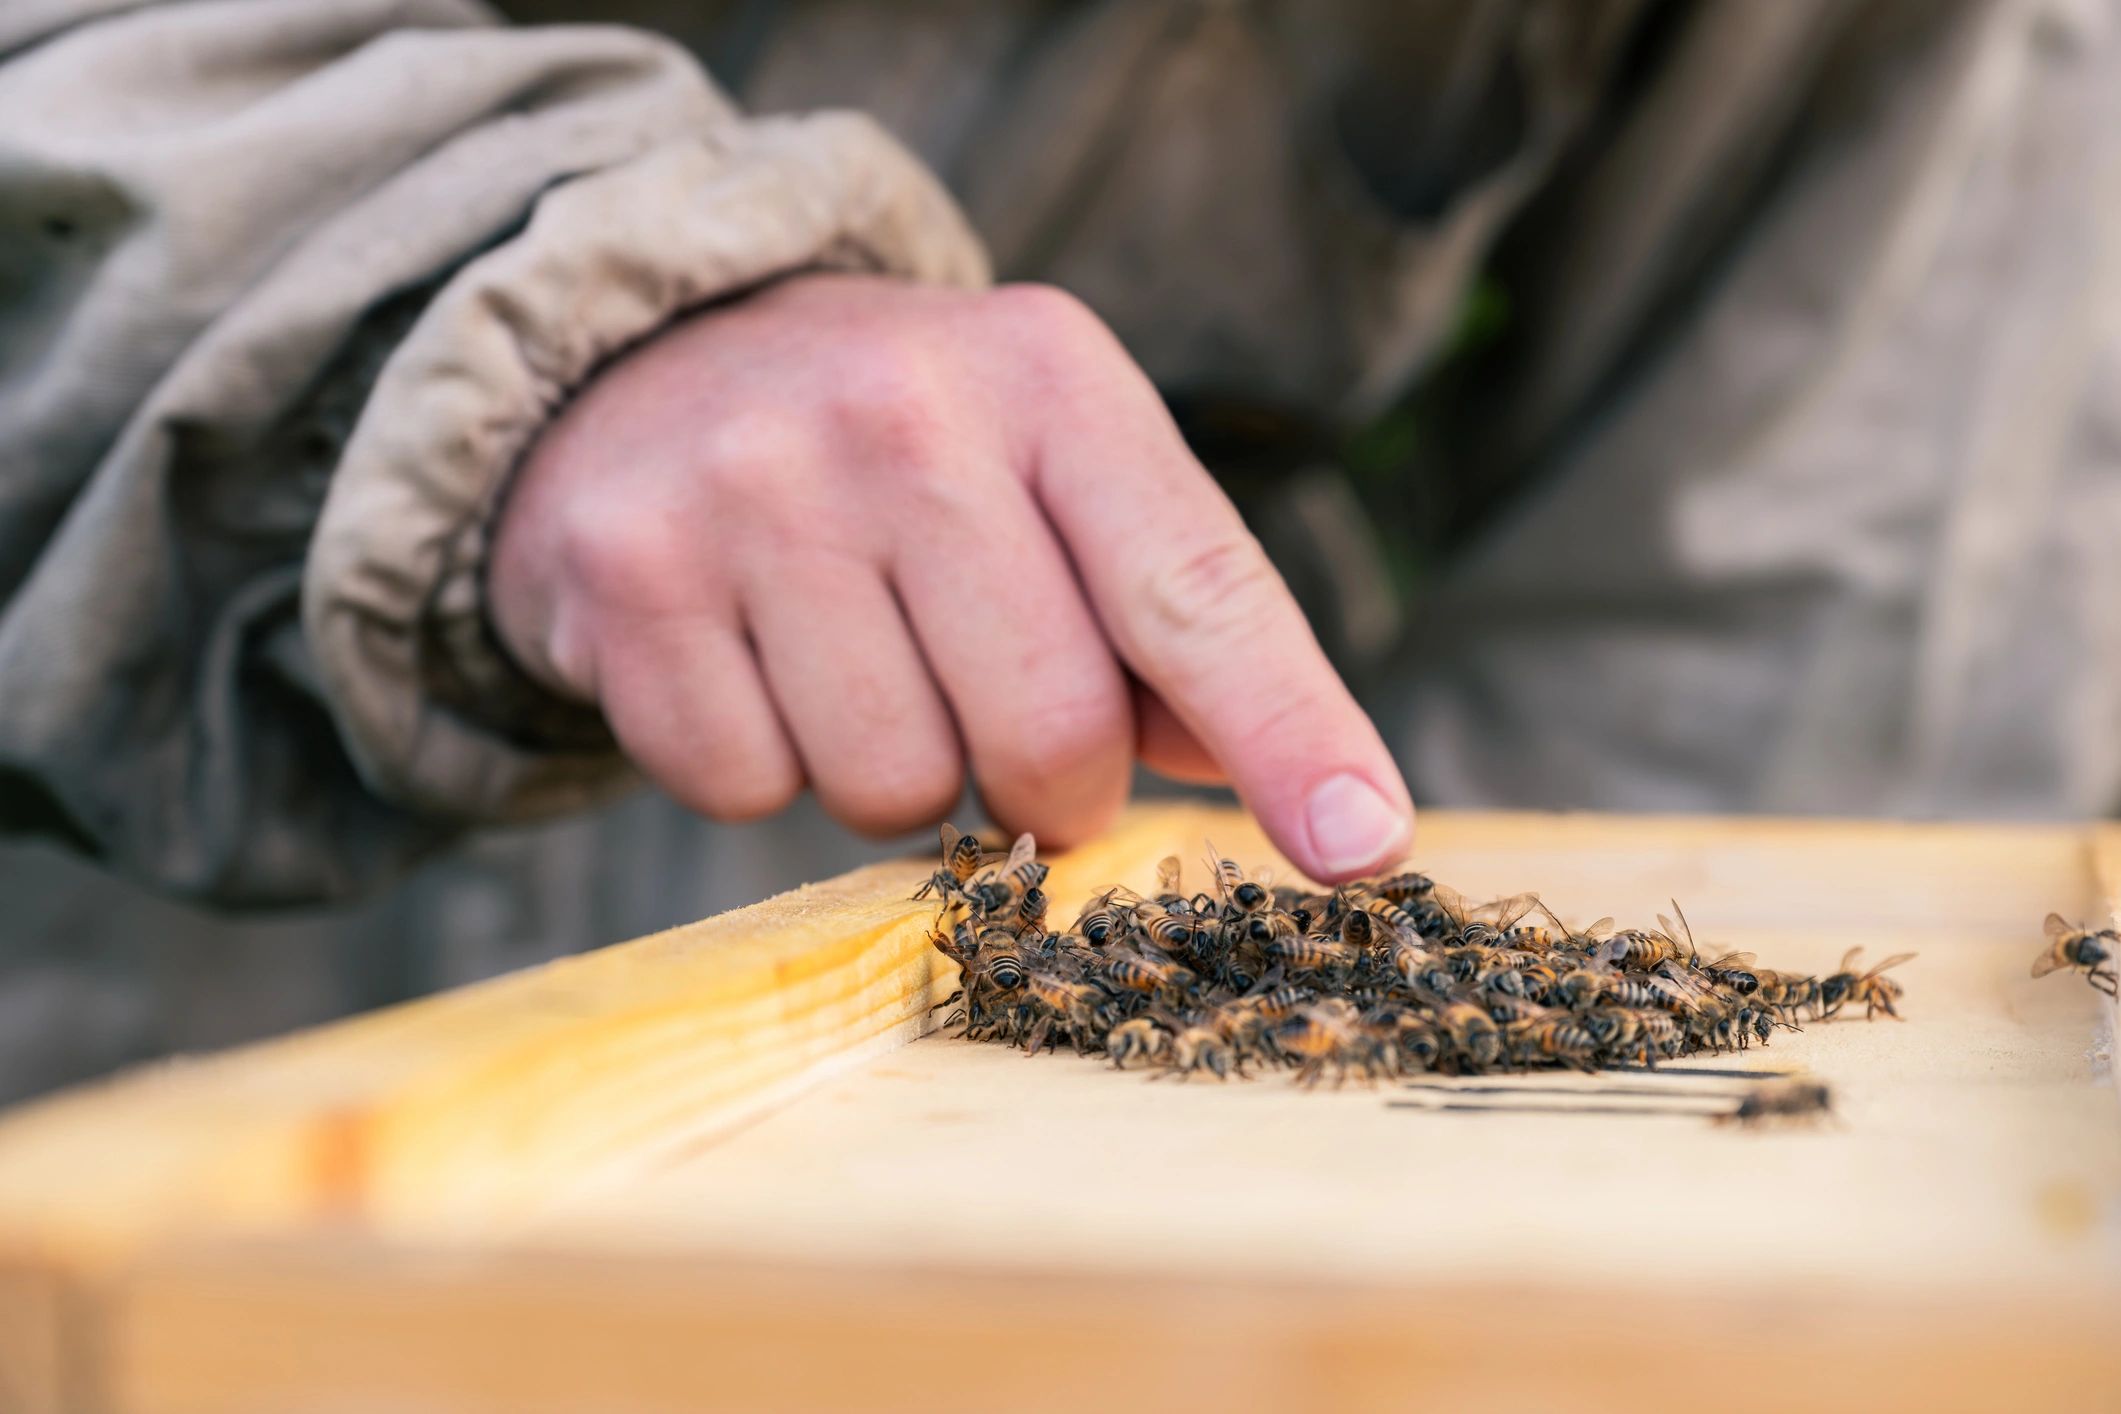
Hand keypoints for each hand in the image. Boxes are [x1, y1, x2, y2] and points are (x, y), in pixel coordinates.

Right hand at [488, 273, 1412, 879]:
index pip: (1197, 591)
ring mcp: (753, 490)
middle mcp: (902, 415)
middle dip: (1051, 788)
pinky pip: (747, 790)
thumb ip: (1180, 617)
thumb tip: (1314, 796)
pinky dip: (765, 764)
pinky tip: (754, 658)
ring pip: (895, 791)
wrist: (650, 358)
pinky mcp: (629, 577)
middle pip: (1050, 737)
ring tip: (859, 656)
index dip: (1290, 735)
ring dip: (901, 776)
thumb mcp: (1059, 469)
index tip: (1363, 846)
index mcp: (1051, 380)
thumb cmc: (908, 450)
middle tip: (1006, 722)